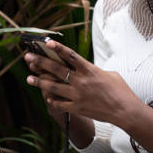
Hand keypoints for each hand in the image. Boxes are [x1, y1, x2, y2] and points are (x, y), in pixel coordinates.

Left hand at [24, 40, 141, 126]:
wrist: (124, 111)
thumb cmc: (120, 91)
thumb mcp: (109, 74)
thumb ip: (94, 70)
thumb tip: (85, 68)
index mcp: (90, 70)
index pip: (70, 55)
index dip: (58, 48)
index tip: (47, 42)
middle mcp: (81, 81)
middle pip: (56, 69)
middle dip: (40, 62)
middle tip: (28, 57)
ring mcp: (78, 95)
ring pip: (53, 87)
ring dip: (39, 82)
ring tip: (29, 78)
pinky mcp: (77, 108)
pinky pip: (60, 104)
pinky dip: (53, 101)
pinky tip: (47, 98)